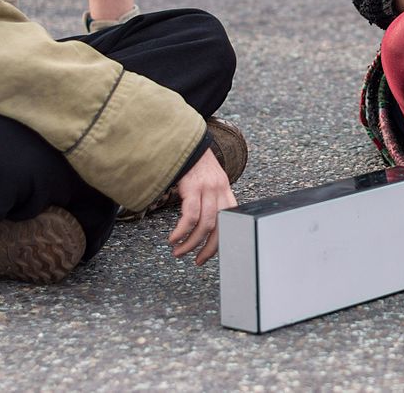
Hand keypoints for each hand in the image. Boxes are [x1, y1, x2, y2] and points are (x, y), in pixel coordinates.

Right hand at [168, 147, 235, 264]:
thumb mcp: (209, 182)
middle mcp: (221, 191)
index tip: (210, 255)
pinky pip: (190, 215)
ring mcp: (208, 189)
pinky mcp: (194, 186)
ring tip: (178, 251)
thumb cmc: (195, 165)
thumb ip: (210, 200)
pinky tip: (173, 238)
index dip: (221, 241)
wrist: (186, 142)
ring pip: (204, 224)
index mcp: (226, 192)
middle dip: (207, 249)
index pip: (230, 222)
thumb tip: (203, 225)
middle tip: (196, 261)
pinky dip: (182, 231)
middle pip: (219, 227)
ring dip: (191, 243)